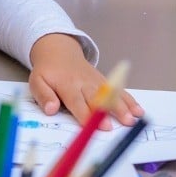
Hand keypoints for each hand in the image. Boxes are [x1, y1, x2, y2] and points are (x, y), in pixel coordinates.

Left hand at [26, 34, 142, 129]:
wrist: (59, 51)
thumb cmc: (48, 72)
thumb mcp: (37, 82)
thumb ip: (43, 96)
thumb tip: (50, 109)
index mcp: (66, 85)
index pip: (76, 102)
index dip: (85, 114)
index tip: (94, 125)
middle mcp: (84, 83)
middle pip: (98, 98)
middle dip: (110, 110)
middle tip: (122, 122)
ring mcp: (96, 81)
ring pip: (111, 94)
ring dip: (123, 106)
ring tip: (133, 118)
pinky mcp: (103, 80)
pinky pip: (117, 90)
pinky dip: (128, 99)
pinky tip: (138, 110)